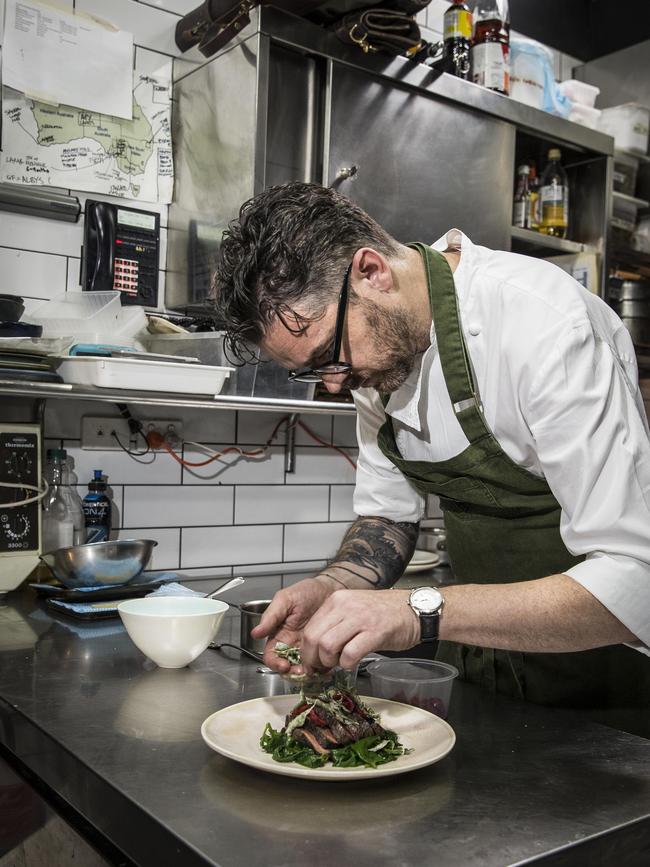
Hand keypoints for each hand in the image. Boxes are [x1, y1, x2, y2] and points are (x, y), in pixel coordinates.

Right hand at [250, 576, 337, 672]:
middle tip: (302, 671)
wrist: (329, 588)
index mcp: (279, 635)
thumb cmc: (305, 591)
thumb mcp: (285, 599)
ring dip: (307, 674)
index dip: (275, 664)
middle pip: (287, 668)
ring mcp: (307, 648)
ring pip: (303, 669)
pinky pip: (320, 664)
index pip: (271, 656)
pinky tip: (326, 666)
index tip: (284, 665)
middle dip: (293, 673)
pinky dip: (322, 669)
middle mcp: (291, 645)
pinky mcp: (322, 649)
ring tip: (315, 669)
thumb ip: (270, 616)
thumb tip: (255, 633)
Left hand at [299, 589, 420, 670]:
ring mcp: (360, 618)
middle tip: (321, 669)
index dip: (307, 651)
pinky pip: (350, 654)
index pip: (309, 628)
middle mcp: (345, 606)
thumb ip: (335, 624)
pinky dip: (347, 664)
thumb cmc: (386, 613)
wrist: (415, 609)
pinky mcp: (375, 632)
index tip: (312, 663)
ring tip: (338, 664)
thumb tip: (316, 649)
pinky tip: (353, 662)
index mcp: (337, 600)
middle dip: (313, 660)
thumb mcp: (354, 609)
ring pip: (327, 645)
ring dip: (329, 662)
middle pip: (313, 638)